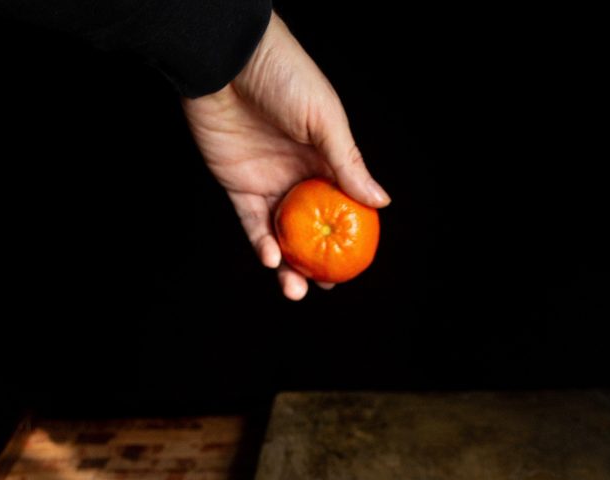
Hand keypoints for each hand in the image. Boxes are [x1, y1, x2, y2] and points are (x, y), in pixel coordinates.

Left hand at [181, 12, 389, 299]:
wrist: (228, 60)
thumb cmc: (284, 77)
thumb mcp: (326, 121)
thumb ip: (349, 165)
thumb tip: (381, 202)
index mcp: (326, 158)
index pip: (343, 204)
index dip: (350, 235)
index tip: (355, 264)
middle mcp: (299, 174)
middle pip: (312, 227)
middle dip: (317, 261)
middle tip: (326, 286)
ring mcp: (269, 182)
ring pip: (281, 234)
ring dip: (288, 265)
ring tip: (295, 289)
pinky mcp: (238, 186)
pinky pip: (252, 224)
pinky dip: (261, 245)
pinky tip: (271, 259)